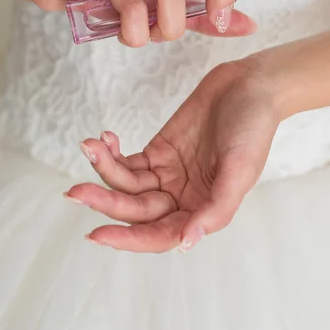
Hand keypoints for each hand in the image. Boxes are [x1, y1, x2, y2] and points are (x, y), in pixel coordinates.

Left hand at [65, 56, 279, 252]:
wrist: (249, 86)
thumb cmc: (254, 128)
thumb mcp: (241, 169)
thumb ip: (216, 208)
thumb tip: (187, 242)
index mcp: (203, 210)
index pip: (160, 234)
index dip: (128, 239)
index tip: (97, 233)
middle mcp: (182, 198)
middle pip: (136, 210)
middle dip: (105, 201)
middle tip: (75, 192)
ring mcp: (168, 174)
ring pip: (127, 185)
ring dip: (104, 171)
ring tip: (90, 146)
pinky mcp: (159, 151)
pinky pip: (128, 162)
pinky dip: (112, 154)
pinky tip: (103, 140)